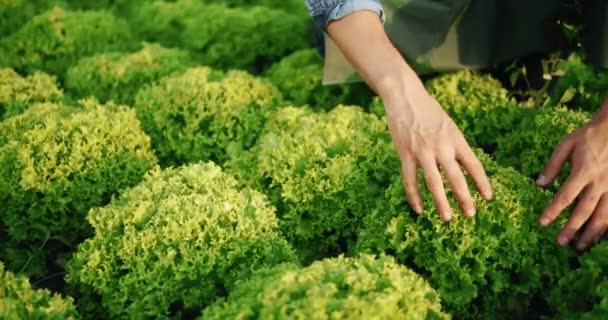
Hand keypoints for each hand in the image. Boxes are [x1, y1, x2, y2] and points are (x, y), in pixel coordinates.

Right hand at [383, 82, 492, 221]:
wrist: (405, 96)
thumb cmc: (428, 109)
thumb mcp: (447, 124)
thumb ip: (453, 144)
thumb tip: (461, 165)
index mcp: (455, 138)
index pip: (473, 164)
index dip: (482, 182)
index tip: (489, 197)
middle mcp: (441, 146)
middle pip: (456, 177)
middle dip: (465, 198)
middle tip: (471, 215)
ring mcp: (422, 151)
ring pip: (434, 182)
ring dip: (441, 202)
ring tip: (447, 218)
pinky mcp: (405, 153)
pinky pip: (410, 179)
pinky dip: (414, 196)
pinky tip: (419, 209)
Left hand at [537, 114, 607, 249]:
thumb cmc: (590, 135)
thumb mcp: (566, 145)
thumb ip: (552, 166)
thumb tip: (538, 185)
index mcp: (583, 171)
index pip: (565, 196)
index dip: (553, 211)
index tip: (542, 223)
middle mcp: (600, 182)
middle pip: (584, 210)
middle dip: (572, 228)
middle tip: (561, 243)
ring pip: (604, 216)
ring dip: (591, 233)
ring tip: (580, 246)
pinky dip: (606, 225)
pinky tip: (599, 235)